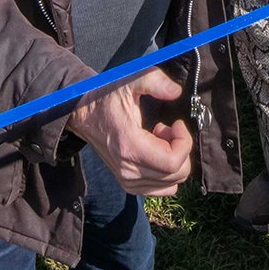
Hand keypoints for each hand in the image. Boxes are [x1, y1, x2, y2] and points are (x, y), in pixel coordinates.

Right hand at [69, 66, 195, 196]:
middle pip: (176, 174)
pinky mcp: (128, 184)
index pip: (173, 162)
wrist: (84, 116)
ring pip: (172, 183)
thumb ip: (155, 82)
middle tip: (167, 129)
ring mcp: (127, 180)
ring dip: (174, 160)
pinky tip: (156, 152)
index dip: (184, 142)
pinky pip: (161, 189)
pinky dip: (167, 173)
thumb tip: (177, 92)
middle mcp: (128, 170)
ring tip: (159, 140)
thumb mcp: (130, 81)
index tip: (177, 123)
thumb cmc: (107, 98)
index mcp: (129, 147)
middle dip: (181, 149)